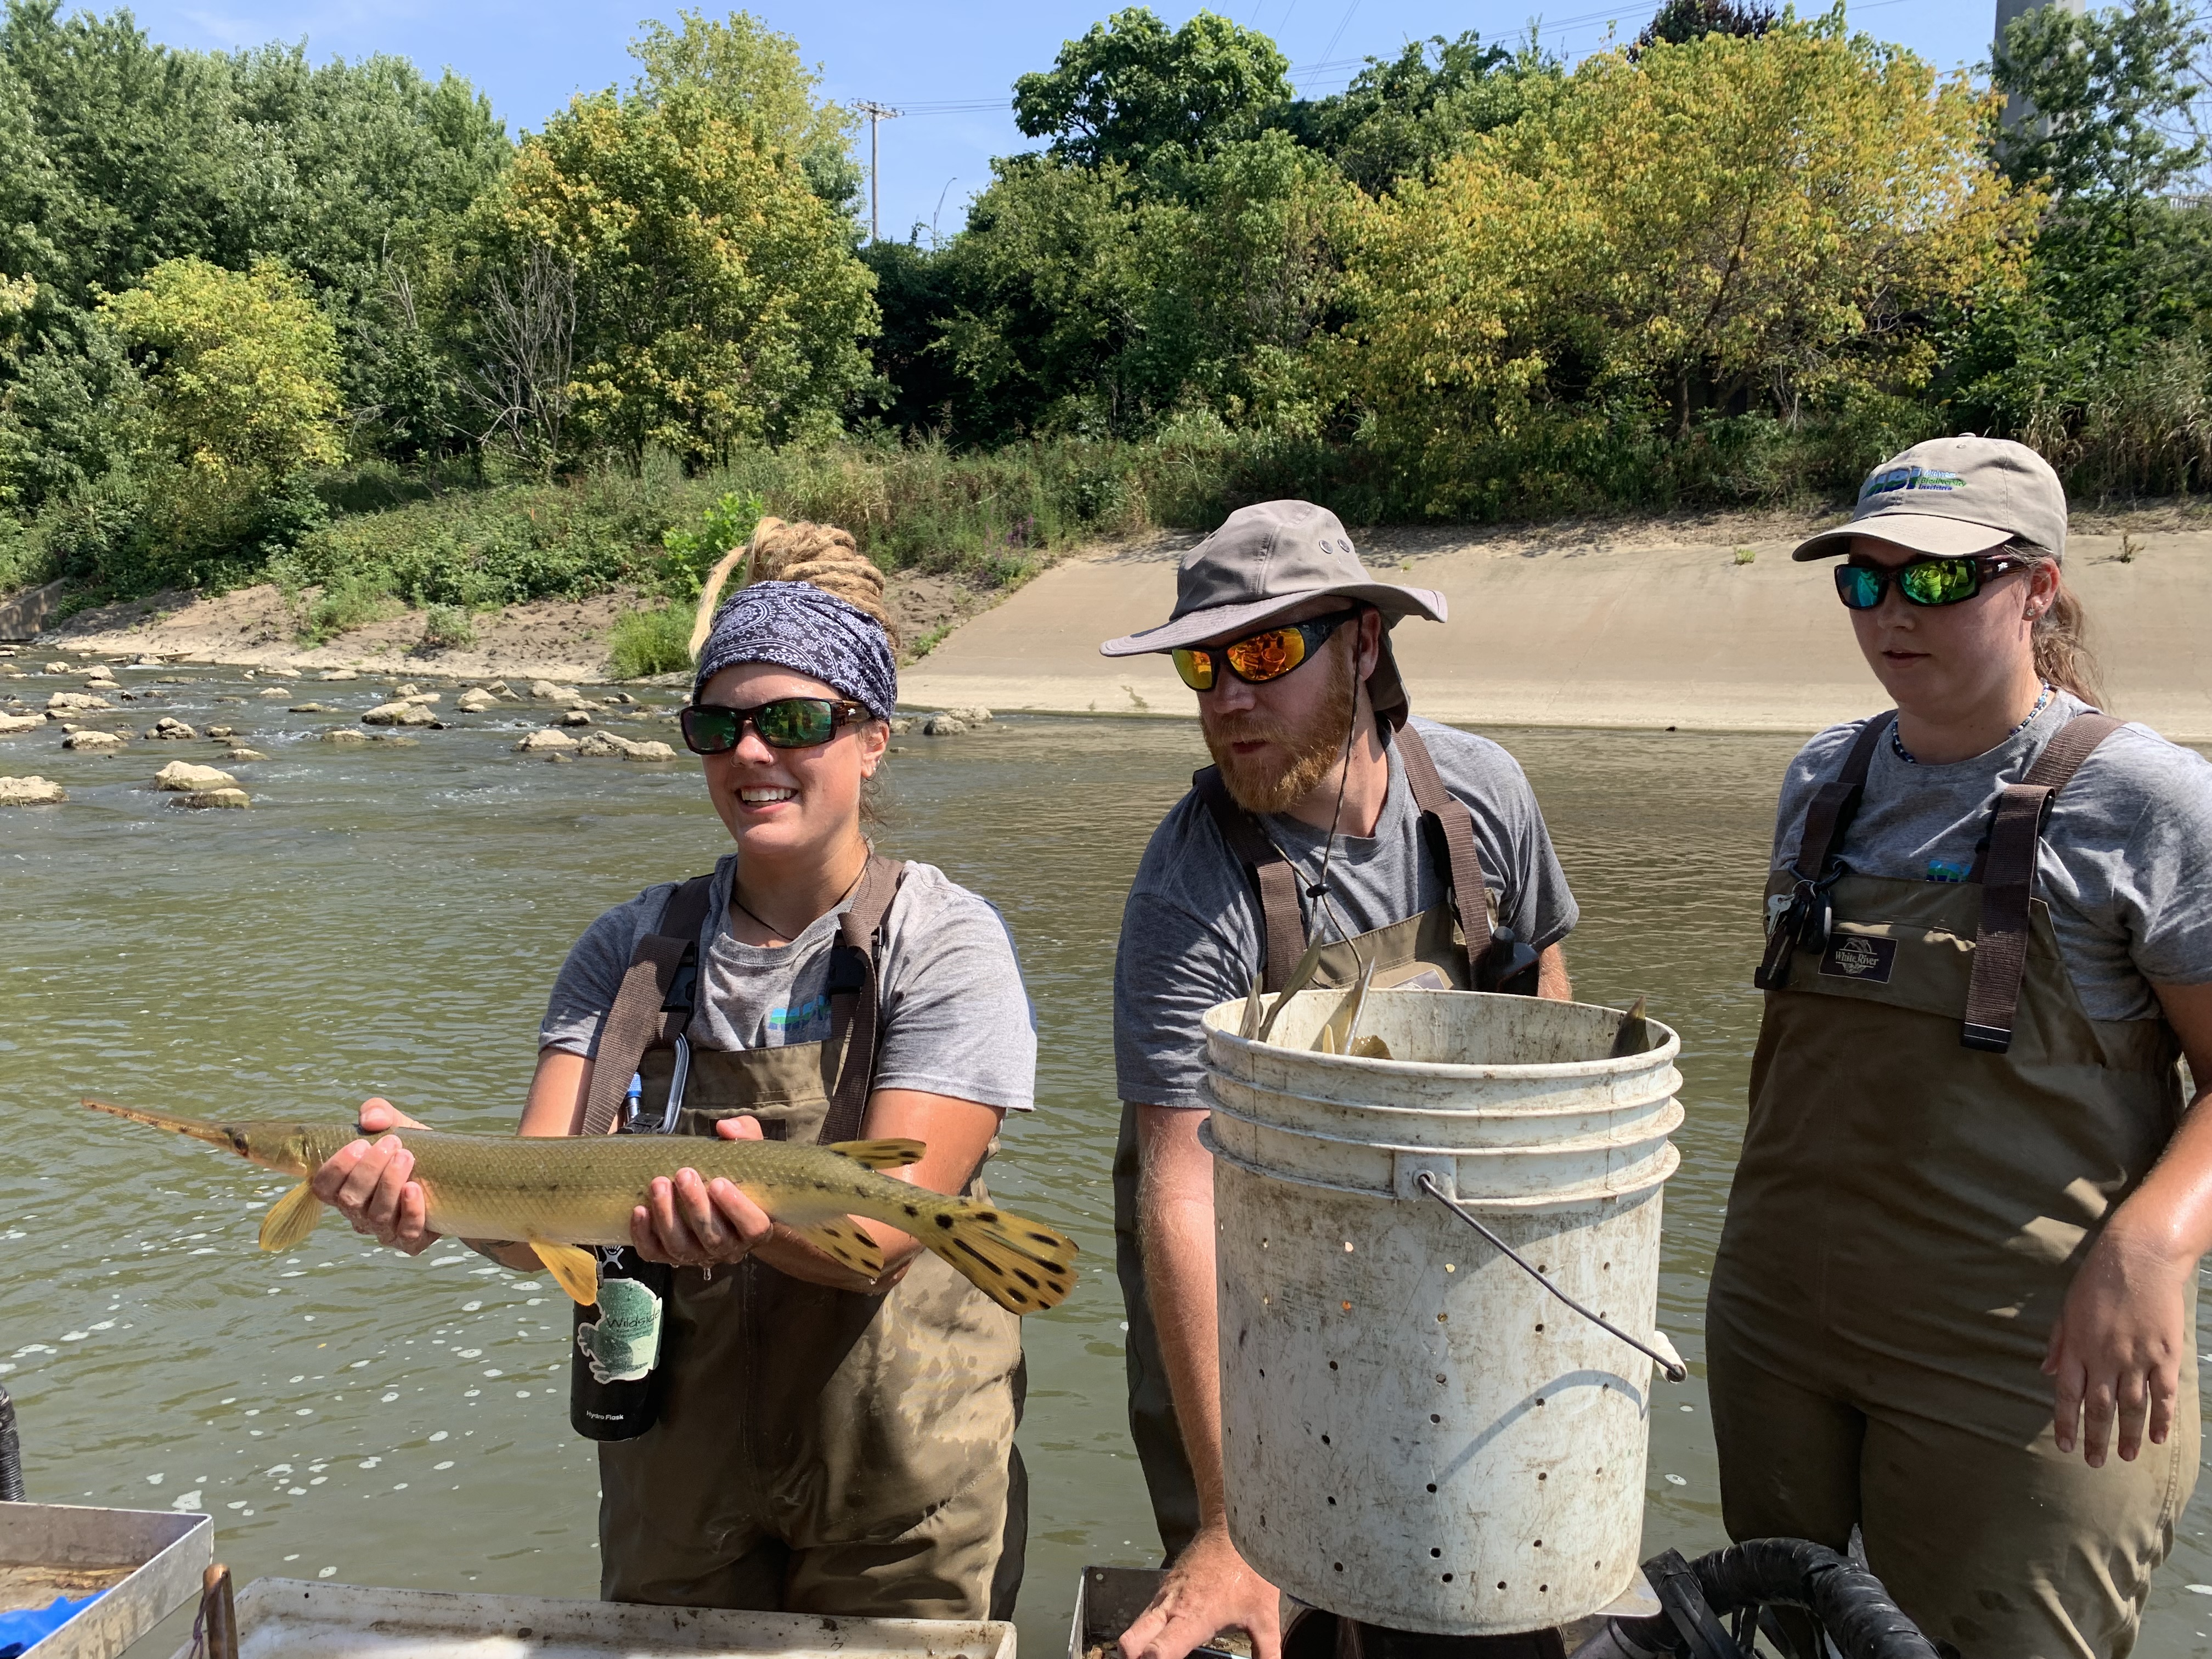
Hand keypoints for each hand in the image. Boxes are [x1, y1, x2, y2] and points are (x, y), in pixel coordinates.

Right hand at [309, 1098, 435, 1253]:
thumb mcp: (398, 1125)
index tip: (360, 1144)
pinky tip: (414, 1189)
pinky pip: (407, 1233)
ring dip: (390, 1183)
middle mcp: (360, 1214)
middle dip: (369, 1169)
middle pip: (350, 1200)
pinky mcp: (412, 1241)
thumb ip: (378, 1112)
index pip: (323, 1188)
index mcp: (348, 1189)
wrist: (458, 1179)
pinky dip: (410, 1211)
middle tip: (392, 1143)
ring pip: (377, 1216)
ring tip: (407, 1156)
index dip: (335, 1168)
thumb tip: (371, 1120)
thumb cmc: (417, 1151)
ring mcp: (385, 1231)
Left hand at [630, 1115, 773, 1267]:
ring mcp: (698, 1256)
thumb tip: (725, 1128)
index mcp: (755, 1228)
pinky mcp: (670, 1256)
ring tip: (658, 1184)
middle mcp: (728, 1248)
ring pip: (682, 1247)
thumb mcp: (750, 1153)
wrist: (720, 1204)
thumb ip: (745, 1136)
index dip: (736, 1208)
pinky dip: (644, 1235)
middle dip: (695, 1206)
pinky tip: (639, 1210)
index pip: (753, 1227)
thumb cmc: (738, 1177)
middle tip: (683, 1173)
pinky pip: (655, 1253)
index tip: (718, 1182)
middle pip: (713, 1238)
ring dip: (667, 1217)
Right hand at [1119, 1523, 1280, 1658]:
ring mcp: (1164, 1596)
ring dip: (1140, 1645)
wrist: (1233, 1527)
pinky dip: (1150, 1629)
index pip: (1156, 1651)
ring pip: (1135, 1627)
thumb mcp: (1265, 1617)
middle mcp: (1170, 1608)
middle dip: (1133, 1657)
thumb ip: (1267, 1652)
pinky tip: (1169, 1636)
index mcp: (1193, 1619)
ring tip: (1159, 1656)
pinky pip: (1146, 1613)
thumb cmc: (1250, 1571)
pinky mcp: (1164, 1587)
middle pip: (1130, 1642)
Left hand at [2043, 1222, 2194, 1465]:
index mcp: (2078, 1347)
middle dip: (2096, 1438)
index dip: (2066, 1423)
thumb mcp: (2067, 1308)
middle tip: (2094, 1462)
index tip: (2065, 1446)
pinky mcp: (2165, 1356)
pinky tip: (2160, 1437)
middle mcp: (2106, 1358)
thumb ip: (2058, 1343)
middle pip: (2100, 1408)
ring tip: (2127, 1457)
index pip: (2068, 1395)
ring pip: (2133, 1408)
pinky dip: (2163, 1419)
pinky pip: (2164, 1395)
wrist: (2139, 1257)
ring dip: (2130, 1435)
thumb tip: (2046, 1372)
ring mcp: (2137, 1358)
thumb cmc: (2098, 1280)